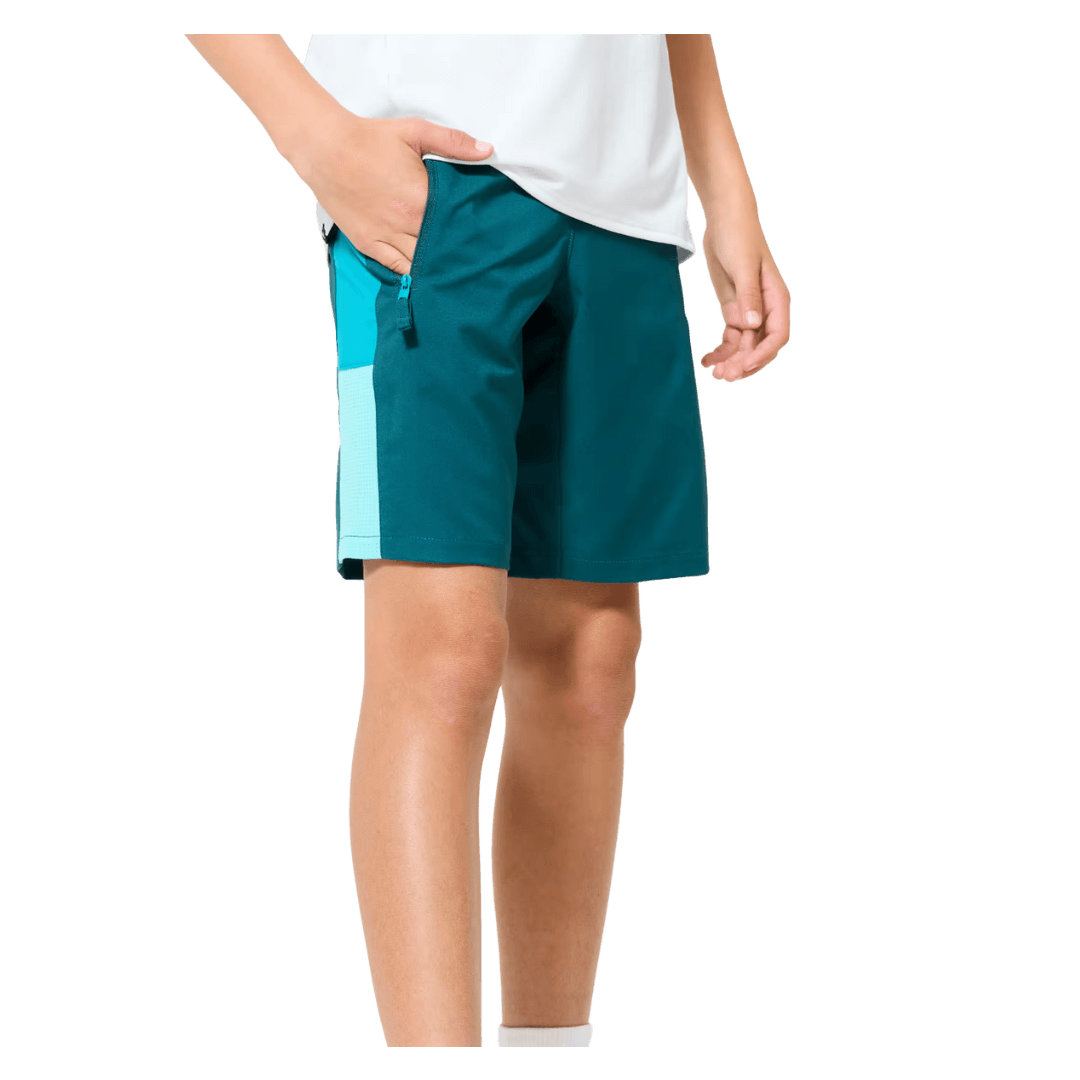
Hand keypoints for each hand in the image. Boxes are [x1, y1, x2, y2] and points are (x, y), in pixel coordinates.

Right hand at [293, 109, 493, 274]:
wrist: (324, 148)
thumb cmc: (369, 139)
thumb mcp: (415, 132)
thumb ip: (453, 143)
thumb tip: (487, 150)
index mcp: (422, 197)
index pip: (457, 224)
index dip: (470, 230)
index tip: (482, 234)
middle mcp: (406, 222)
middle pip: (441, 247)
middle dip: (455, 251)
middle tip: (472, 256)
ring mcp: (386, 236)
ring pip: (420, 262)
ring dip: (435, 265)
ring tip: (452, 268)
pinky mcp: (368, 243)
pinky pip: (396, 267)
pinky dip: (411, 272)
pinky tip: (424, 273)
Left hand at [698, 215, 790, 383]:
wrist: (724, 219)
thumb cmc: (740, 236)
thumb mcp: (744, 266)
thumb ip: (749, 296)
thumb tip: (753, 325)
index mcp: (776, 299)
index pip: (777, 335)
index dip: (763, 355)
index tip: (744, 366)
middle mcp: (765, 309)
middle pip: (760, 346)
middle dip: (744, 363)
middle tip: (724, 376)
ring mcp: (749, 311)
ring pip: (744, 346)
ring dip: (731, 361)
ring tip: (714, 372)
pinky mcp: (734, 310)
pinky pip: (731, 338)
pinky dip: (721, 351)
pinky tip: (707, 360)